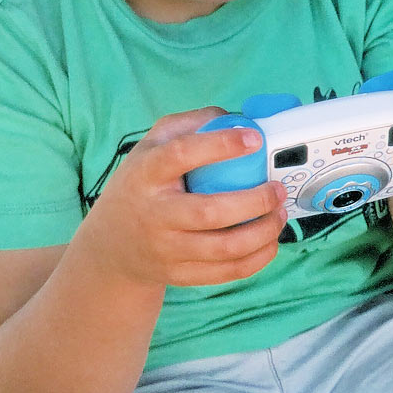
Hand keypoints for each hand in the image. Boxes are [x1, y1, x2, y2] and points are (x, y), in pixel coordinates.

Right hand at [83, 108, 288, 288]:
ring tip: (280, 213)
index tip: (254, 139)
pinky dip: (258, 258)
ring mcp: (167, 249)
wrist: (112, 245)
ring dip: (264, 231)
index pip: (181, 155)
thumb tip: (235, 118)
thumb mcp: (151, 146)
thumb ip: (189, 124)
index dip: (220, 145)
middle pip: (211, 212)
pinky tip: (270, 240)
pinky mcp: (181, 275)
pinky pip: (227, 272)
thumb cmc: (142, 185)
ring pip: (225, 248)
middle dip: (256, 200)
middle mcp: (154, 214)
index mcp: (146, 174)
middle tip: (277, 188)